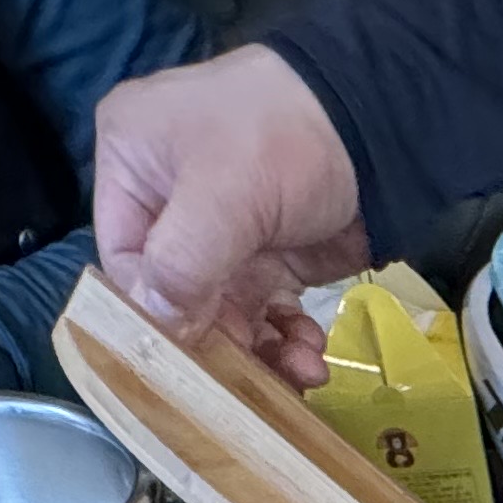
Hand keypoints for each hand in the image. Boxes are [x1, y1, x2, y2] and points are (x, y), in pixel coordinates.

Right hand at [92, 47, 365, 381]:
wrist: (379, 121)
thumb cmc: (283, 139)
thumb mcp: (222, 195)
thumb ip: (180, 265)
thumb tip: (160, 325)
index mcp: (132, 161)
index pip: (122, 257)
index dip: (154, 310)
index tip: (193, 351)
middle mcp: (169, 199)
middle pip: (174, 294)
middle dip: (216, 342)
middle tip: (251, 381)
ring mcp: (223, 230)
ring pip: (221, 312)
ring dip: (257, 352)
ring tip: (299, 370)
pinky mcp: (271, 254)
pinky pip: (262, 312)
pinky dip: (283, 341)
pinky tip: (309, 356)